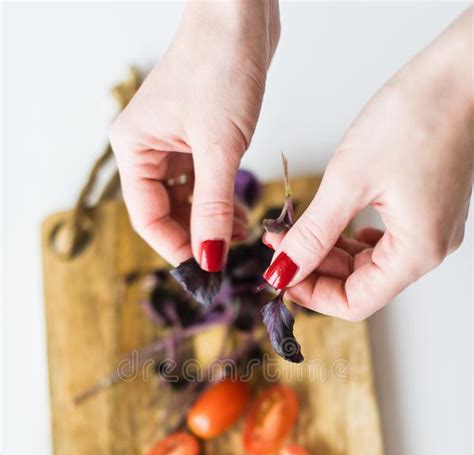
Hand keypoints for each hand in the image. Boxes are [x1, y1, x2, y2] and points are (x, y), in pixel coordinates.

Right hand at [110, 0, 279, 269]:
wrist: (240, 14)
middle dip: (196, 235)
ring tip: (241, 233)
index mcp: (133, 149)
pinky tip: (240, 210)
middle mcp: (146, 148)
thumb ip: (213, 207)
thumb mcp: (218, 147)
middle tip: (227, 255)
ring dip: (211, 220)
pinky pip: (201, 181)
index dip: (175, 247)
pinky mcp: (195, 136)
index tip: (206, 270)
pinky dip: (219, 199)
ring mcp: (170, 142)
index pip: (147, 217)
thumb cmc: (219, 65)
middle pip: (165, 212)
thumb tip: (209, 258)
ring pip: (185, 199)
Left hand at [263, 9, 472, 319]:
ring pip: (368, 263)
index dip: (312, 295)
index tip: (279, 275)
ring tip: (293, 229)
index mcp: (417, 252)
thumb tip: (284, 271)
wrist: (462, 73)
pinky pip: (382, 241)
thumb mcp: (349, 180)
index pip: (356, 303)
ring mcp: (430, 231)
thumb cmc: (417, 116)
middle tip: (277, 245)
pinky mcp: (426, 211)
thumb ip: (313, 234)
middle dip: (314, 268)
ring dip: (328, 250)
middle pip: (361, 284)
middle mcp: (429, 249)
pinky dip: (348, 236)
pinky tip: (329, 222)